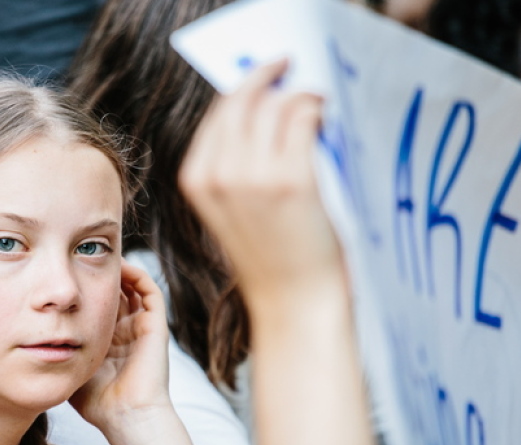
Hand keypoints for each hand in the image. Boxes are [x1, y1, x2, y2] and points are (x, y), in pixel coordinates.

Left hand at [70, 263, 170, 433]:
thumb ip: (54, 351)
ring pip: (132, 287)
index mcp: (107, 341)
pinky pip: (149, 290)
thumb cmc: (96, 401)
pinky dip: (136, 274)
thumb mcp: (67, 368)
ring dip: (117, 270)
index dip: (82, 289)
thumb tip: (25, 337)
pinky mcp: (155, 326)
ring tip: (99, 254)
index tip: (63, 275)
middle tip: (78, 254)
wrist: (126, 416)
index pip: (95, 305)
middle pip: (113, 292)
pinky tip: (118, 265)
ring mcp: (141, 328)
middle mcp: (125, 331)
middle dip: (98, 274)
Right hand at [177, 59, 341, 317]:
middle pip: (243, 99)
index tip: (266, 73)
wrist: (294, 302)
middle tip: (289, 66)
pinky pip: (303, 119)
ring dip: (298, 94)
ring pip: (274, 104)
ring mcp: (253, 177)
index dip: (244, 88)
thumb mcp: (235, 207)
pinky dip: (315, 109)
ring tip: (316, 102)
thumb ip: (237, 163)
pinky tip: (324, 116)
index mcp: (196, 179)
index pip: (219, 113)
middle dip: (267, 76)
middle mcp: (218, 175)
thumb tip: (266, 108)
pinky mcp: (291, 181)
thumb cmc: (273, 257)